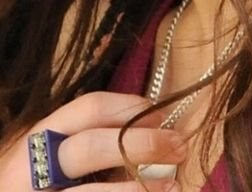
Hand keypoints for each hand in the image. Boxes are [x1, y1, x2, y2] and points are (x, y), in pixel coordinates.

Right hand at [0, 91, 185, 190]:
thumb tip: (150, 126)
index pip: (88, 107)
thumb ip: (87, 138)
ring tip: (172, 185)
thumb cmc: (37, 178)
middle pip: (91, 146)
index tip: (163, 112)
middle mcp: (33, 167)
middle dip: (140, 144)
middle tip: (178, 145)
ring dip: (138, 188)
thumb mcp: (51, 151)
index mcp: (40, 135)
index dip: (130, 107)